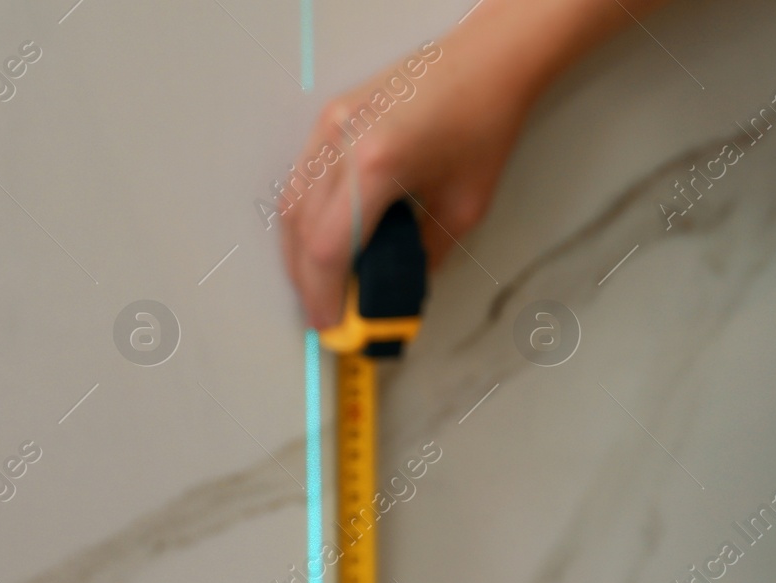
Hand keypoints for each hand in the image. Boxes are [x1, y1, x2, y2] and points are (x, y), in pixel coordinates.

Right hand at [279, 19, 541, 327]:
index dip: (323, 296)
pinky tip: (323, 241)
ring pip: (291, 203)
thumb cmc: (482, 124)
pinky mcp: (331, 117)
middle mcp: (342, 141)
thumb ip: (425, 255)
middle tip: (325, 314)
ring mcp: (330, 124)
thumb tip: (398, 289)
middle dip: (307, 281)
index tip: (330, 326)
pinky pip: (302, 176)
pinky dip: (305, 217)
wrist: (483, 64)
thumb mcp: (463, 208)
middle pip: (299, 230)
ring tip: (323, 285)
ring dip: (300, 251)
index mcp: (376, 165)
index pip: (329, 248)